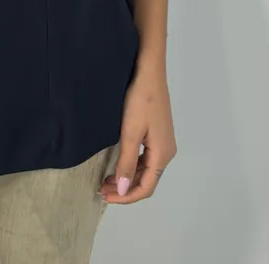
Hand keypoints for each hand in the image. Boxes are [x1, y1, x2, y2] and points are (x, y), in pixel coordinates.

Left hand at [98, 62, 175, 203]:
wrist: (149, 72)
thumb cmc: (139, 101)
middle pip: (147, 180)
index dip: (125, 197)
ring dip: (128, 177)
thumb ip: (127, 163)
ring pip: (146, 170)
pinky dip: (132, 165)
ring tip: (107, 180)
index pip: (146, 187)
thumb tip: (124, 191)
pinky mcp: (158, 133)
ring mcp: (163, 142)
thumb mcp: (130, 133)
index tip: (105, 196)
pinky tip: (119, 163)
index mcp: (162, 154)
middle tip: (101, 189)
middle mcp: (167, 152)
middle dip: (125, 188)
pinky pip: (146, 158)